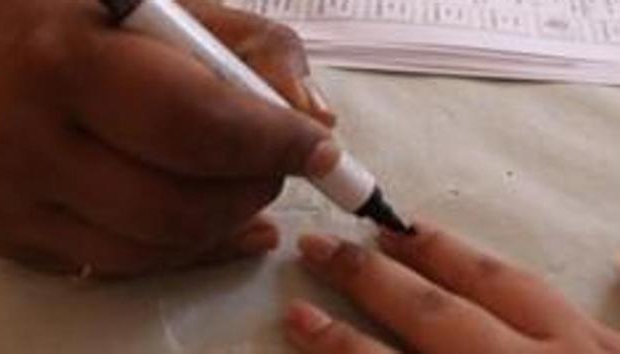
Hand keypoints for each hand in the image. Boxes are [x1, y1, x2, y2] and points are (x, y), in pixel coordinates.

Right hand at [0, 0, 334, 276]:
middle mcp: (33, 145)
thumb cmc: (67, 17)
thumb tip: (315, 118)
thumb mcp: (156, 1)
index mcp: (68, 62)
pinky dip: (192, 251)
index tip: (321, 148)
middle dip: (256, 188)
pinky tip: (228, 228)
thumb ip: (247, 45)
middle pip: (180, 205)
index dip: (273, 143)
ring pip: (157, 247)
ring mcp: (20, 204)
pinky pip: (125, 265)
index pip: (196, 125)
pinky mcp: (21, 238)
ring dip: (229, 221)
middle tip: (284, 161)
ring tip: (252, 184)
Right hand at [284, 222, 619, 353]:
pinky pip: (560, 294)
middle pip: (436, 316)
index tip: (298, 316)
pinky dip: (506, 269)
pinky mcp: (612, 349)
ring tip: (395, 230)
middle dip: (370, 278)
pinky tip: (479, 256)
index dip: (340, 346)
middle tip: (322, 246)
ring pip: (500, 285)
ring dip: (436, 253)